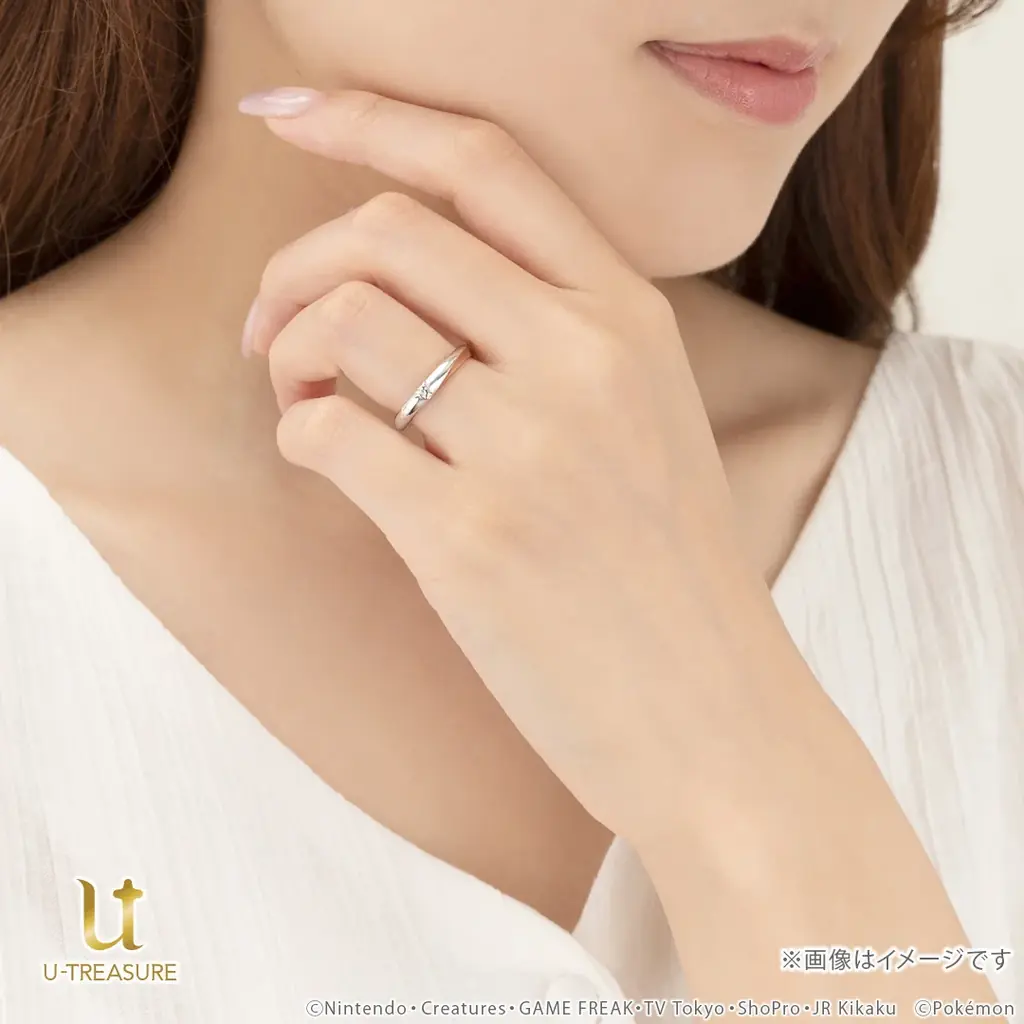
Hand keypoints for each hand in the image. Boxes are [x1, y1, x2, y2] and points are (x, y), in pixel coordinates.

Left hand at [239, 87, 788, 841]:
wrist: (714, 714)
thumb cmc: (666, 571)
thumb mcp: (644, 418)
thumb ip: (551, 336)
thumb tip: (400, 288)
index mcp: (631, 318)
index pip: (485, 164)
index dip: (371, 120)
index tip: (290, 115)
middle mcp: (584, 360)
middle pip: (390, 229)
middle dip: (297, 262)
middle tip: (271, 324)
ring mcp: (529, 448)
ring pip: (347, 321)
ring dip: (290, 351)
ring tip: (305, 400)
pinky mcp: (470, 539)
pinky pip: (328, 433)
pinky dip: (299, 434)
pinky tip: (328, 462)